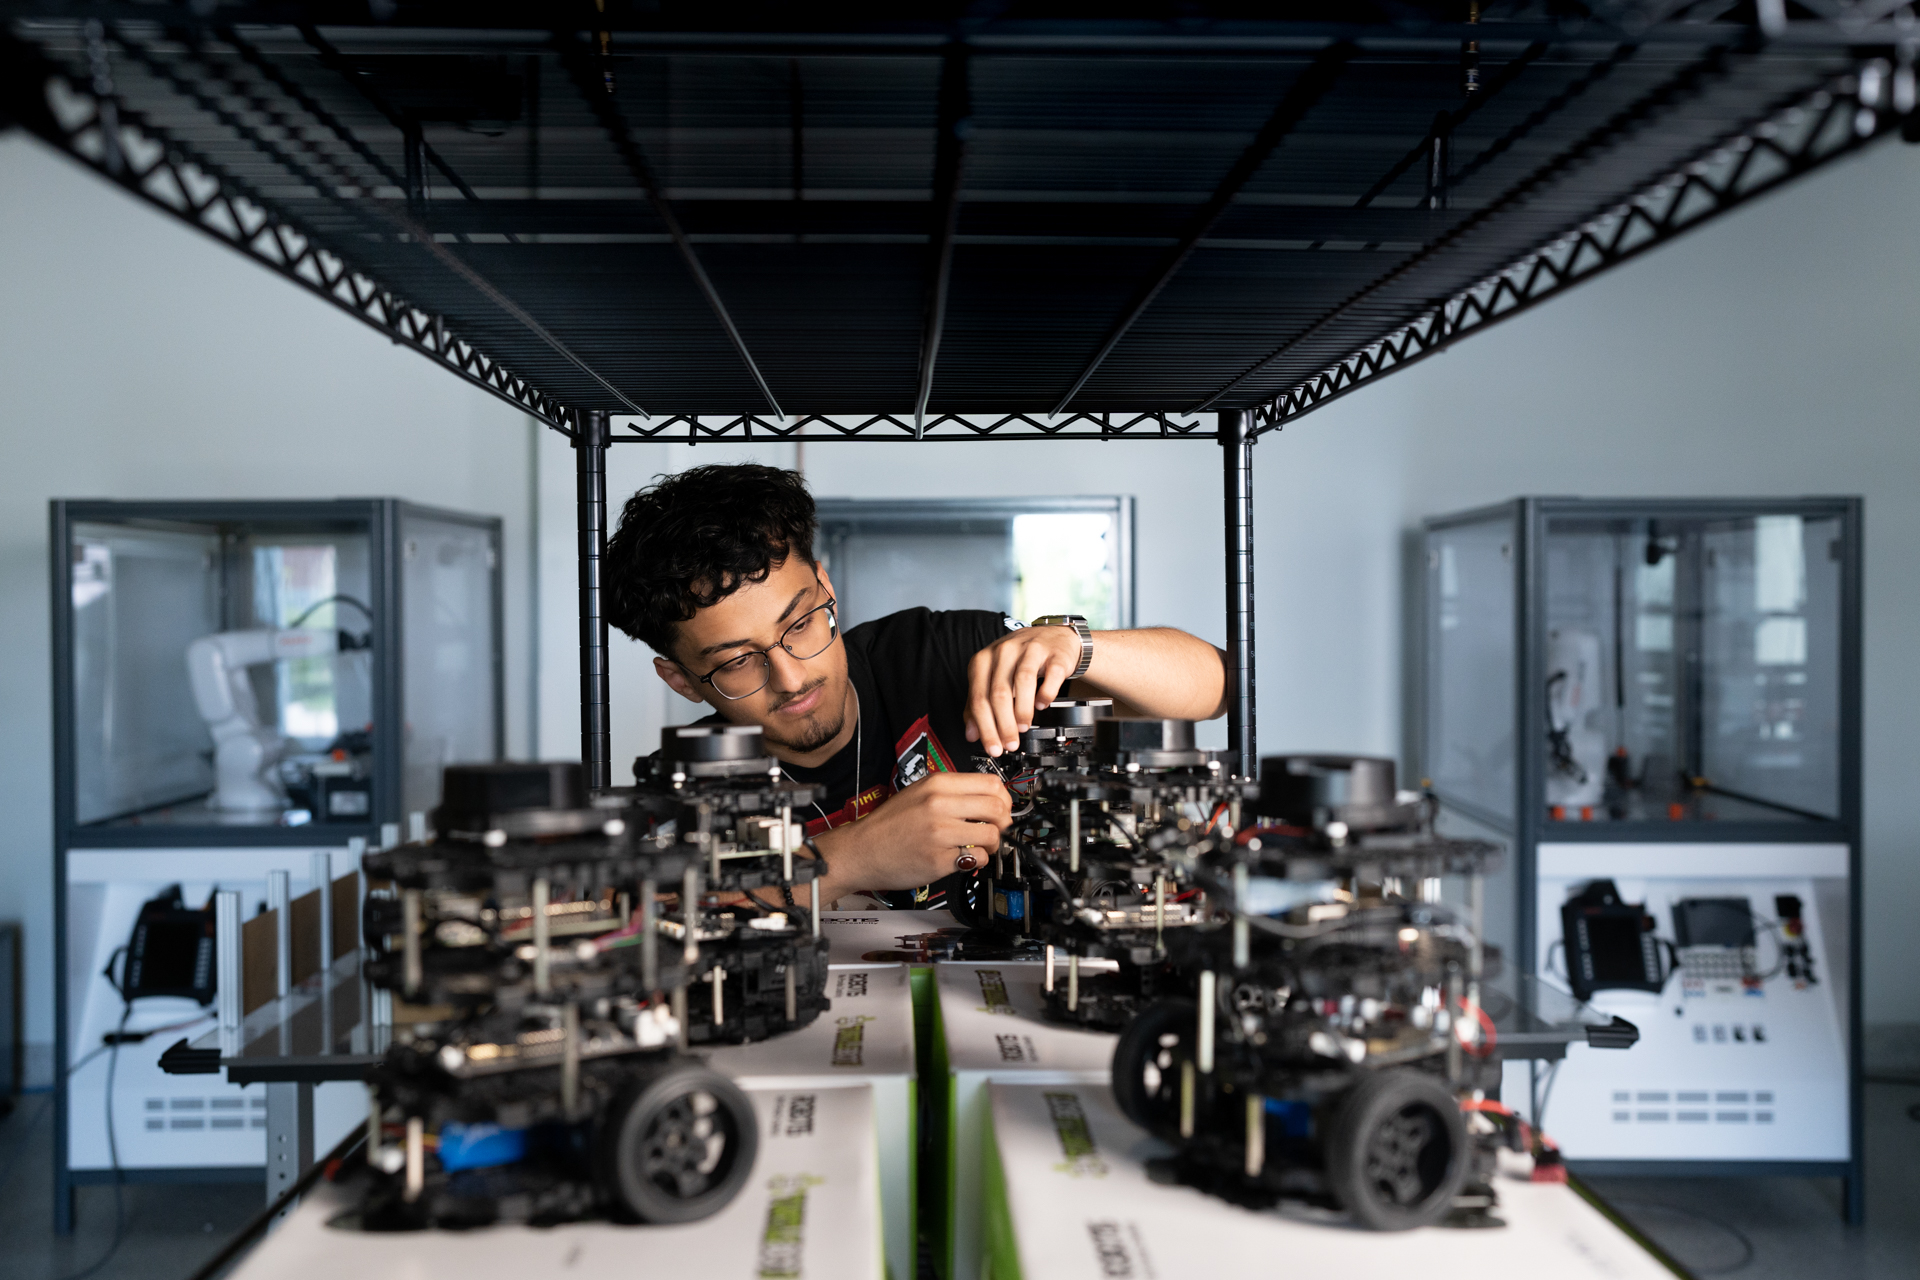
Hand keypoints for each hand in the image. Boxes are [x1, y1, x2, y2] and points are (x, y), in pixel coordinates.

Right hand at [808, 772, 1011, 900]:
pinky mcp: (938, 859)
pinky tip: (966, 858)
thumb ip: (952, 792)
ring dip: (993, 844)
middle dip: (1004, 822)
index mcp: (936, 784)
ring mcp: (939, 833)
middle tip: (997, 829)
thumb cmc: (889, 824)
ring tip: (981, 846)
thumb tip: (989, 797)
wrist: (861, 850)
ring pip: (992, 835)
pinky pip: (976, 858)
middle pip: (997, 808)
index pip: (991, 783)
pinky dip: (978, 861)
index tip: (1002, 808)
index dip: (1004, 798)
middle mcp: (939, 805)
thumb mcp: (919, 793)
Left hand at [965, 624, 1081, 755]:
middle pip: (999, 693)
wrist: (1053, 638)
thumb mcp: (993, 678)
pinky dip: (1045, 694)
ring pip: (1022, 682)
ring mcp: (1030, 650)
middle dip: (1004, 725)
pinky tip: (1042, 705)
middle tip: (1010, 744)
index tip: (993, 747)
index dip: (985, 727)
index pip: (979, 697)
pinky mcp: (1054, 655)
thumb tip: (972, 733)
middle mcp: (1005, 652)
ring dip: (1022, 711)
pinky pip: (1050, 676)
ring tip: (1023, 728)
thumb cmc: (1019, 660)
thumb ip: (979, 704)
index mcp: (984, 660)